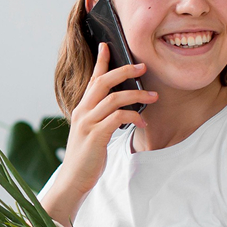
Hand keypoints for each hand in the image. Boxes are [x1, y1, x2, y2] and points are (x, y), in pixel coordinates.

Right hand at [42, 43, 156, 223]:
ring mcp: (88, 123)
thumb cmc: (86, 157)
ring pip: (114, 98)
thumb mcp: (93, 133)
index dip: (101, 62)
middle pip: (103, 82)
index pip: (92, 79)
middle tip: (143, 67)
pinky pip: (117, 118)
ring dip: (137, 95)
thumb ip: (103, 119)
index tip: (108, 46)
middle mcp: (83, 112)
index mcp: (83, 109)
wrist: (73, 180)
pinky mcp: (95, 136)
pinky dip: (133, 116)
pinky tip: (143, 121)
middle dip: (124, 71)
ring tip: (154, 96)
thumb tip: (124, 110)